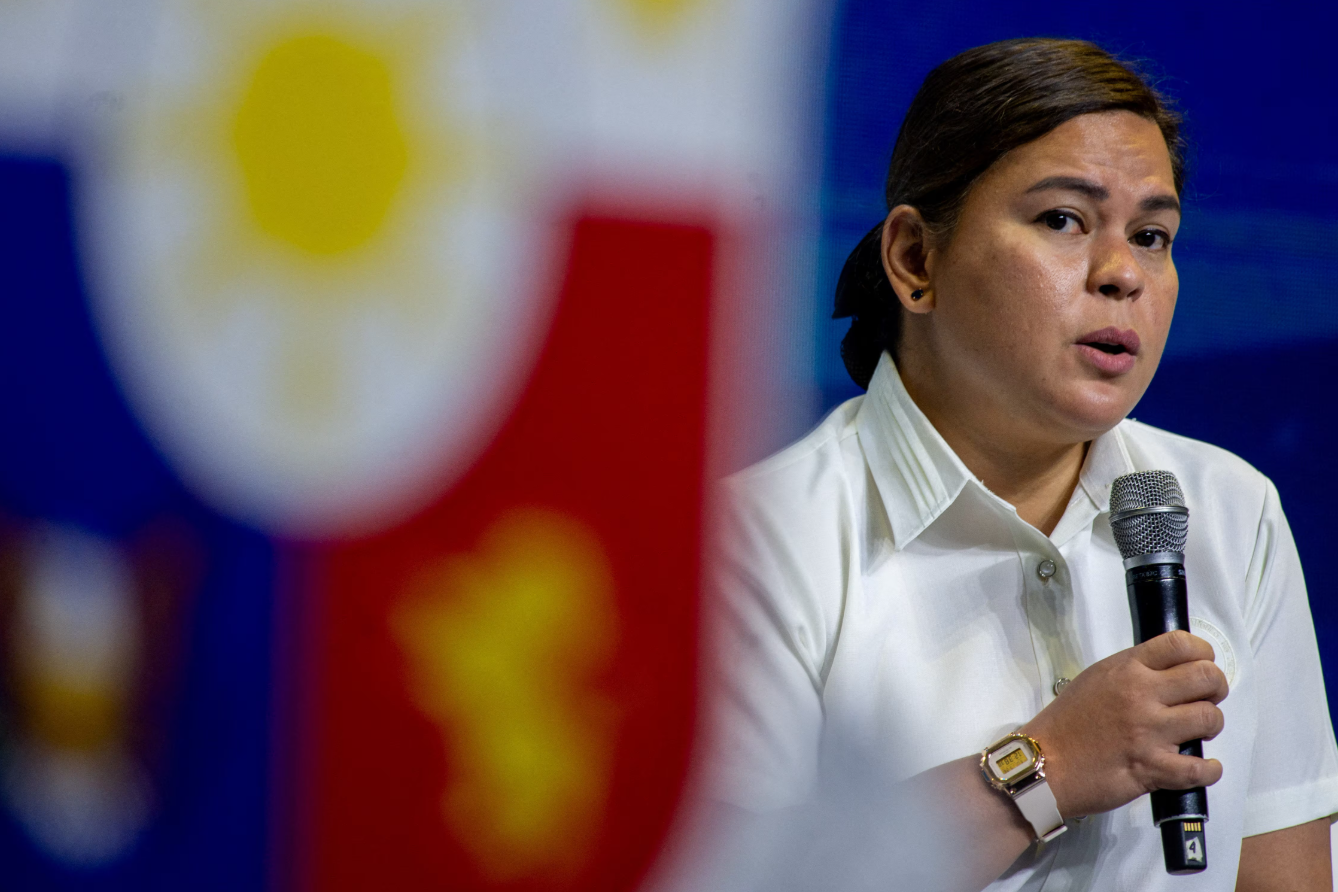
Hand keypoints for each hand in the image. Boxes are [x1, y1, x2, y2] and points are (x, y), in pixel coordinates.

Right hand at [1020, 630, 1227, 819]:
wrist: (1045, 762)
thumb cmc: (1067, 721)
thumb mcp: (1096, 679)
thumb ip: (1132, 671)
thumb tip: (1169, 672)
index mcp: (1126, 668)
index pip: (1181, 644)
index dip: (1204, 653)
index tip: (1203, 665)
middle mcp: (1141, 694)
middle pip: (1206, 677)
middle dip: (1216, 688)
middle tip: (1207, 698)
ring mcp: (1148, 731)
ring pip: (1210, 718)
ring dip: (1211, 726)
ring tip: (1197, 732)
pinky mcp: (1152, 767)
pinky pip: (1200, 768)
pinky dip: (1209, 769)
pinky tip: (1204, 766)